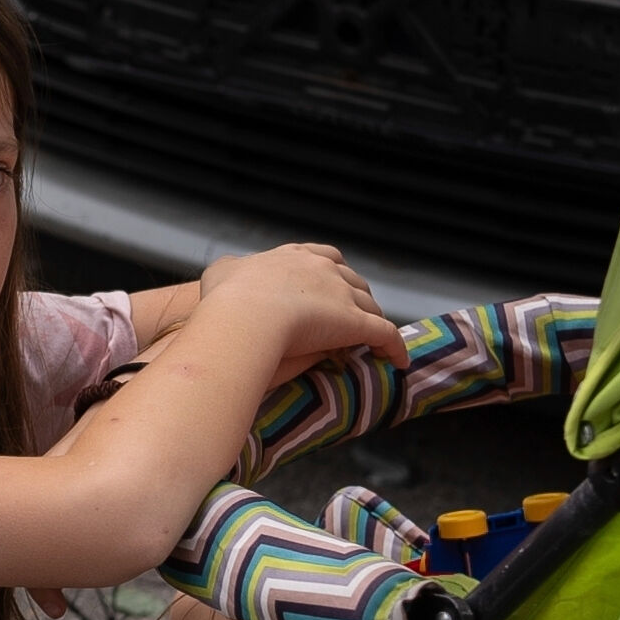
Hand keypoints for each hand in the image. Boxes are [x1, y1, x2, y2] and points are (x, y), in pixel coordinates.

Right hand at [195, 241, 399, 366]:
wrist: (244, 315)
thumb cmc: (226, 297)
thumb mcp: (221, 271)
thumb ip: (232, 268)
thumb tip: (233, 270)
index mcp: (294, 257)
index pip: (322, 257)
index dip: (330, 271)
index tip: (331, 283)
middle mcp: (323, 270)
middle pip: (351, 279)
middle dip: (355, 294)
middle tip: (352, 312)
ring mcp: (342, 295)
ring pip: (370, 305)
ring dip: (374, 319)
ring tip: (375, 338)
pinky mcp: (355, 323)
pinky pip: (384, 334)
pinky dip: (394, 346)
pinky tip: (398, 361)